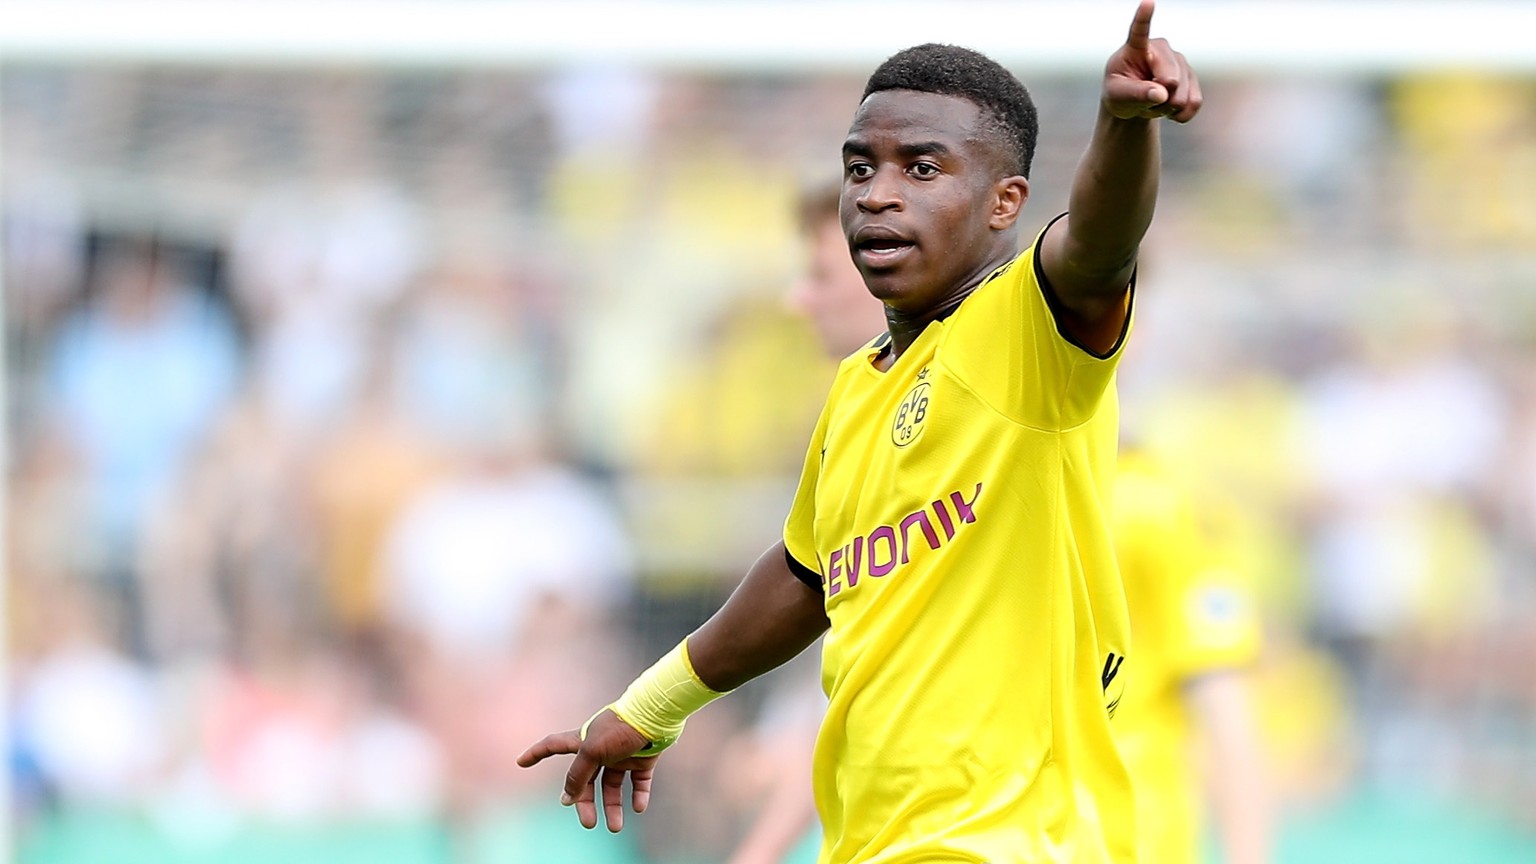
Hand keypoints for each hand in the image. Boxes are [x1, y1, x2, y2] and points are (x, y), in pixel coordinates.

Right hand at [516, 710, 658, 831]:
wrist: (657, 715)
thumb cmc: (621, 729)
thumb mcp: (592, 751)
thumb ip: (578, 773)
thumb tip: (567, 796)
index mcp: (584, 740)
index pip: (554, 745)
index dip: (536, 753)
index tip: (521, 762)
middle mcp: (601, 748)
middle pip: (586, 779)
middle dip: (585, 802)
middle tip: (588, 823)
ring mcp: (623, 753)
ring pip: (613, 785)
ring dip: (613, 807)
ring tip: (615, 827)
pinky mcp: (644, 758)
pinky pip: (639, 782)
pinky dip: (638, 796)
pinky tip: (637, 807)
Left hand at [1102, 0, 1201, 122]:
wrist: (1133, 103)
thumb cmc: (1119, 94)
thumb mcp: (1118, 97)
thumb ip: (1136, 94)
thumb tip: (1162, 94)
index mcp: (1136, 47)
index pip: (1139, 30)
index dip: (1144, 17)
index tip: (1148, 2)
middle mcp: (1162, 49)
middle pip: (1170, 80)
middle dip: (1158, 99)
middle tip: (1143, 99)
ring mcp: (1180, 61)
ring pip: (1183, 96)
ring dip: (1166, 109)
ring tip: (1153, 103)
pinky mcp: (1192, 78)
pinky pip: (1194, 103)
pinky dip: (1181, 115)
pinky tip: (1170, 112)